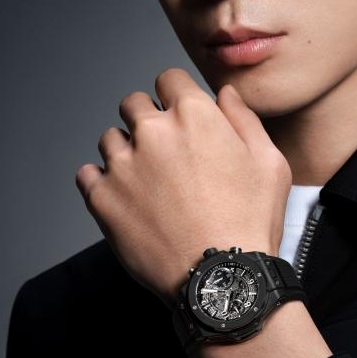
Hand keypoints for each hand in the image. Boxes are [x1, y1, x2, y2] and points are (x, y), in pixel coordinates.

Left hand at [76, 70, 291, 304]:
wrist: (221, 278)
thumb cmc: (250, 221)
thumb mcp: (269, 163)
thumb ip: (244, 119)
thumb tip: (223, 94)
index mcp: (194, 115)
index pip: (168, 79)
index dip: (176, 95)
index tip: (180, 117)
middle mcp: (153, 132)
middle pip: (133, 104)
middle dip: (148, 120)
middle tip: (165, 152)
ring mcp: (123, 165)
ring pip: (110, 139)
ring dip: (126, 152)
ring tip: (147, 182)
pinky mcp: (101, 198)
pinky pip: (87, 174)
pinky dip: (102, 181)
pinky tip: (124, 197)